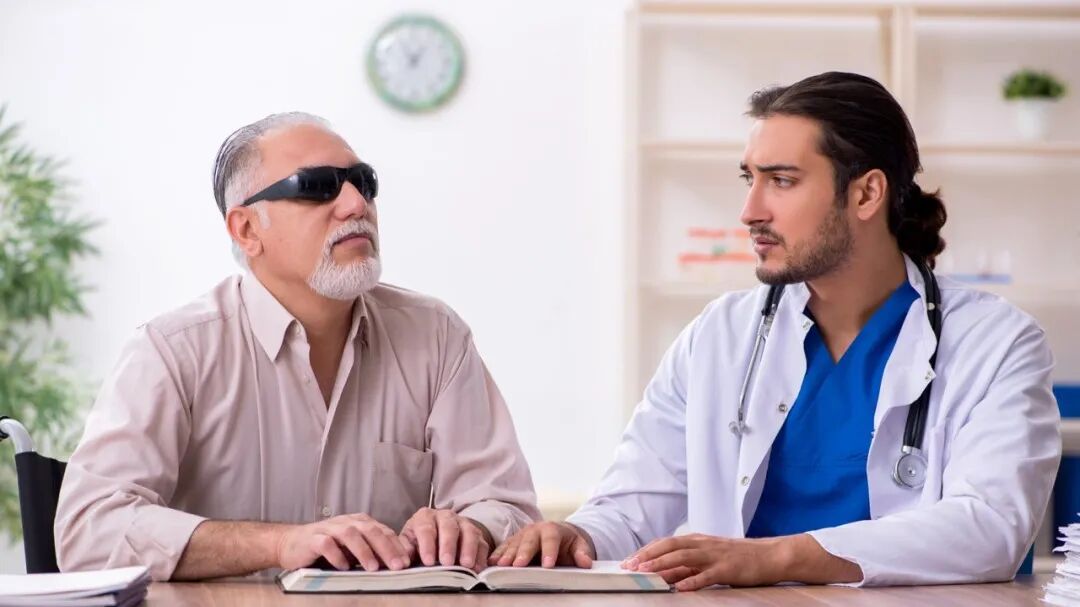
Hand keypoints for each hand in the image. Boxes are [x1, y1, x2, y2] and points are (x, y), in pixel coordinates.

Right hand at [275, 513, 410, 571]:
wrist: (292, 543)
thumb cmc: (327, 547)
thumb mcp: (353, 548)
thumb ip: (372, 551)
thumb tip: (397, 564)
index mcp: (360, 523)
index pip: (383, 531)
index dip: (396, 546)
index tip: (408, 563)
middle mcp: (347, 522)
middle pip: (370, 530)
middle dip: (386, 548)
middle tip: (398, 565)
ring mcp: (329, 528)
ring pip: (350, 534)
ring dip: (364, 551)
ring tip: (374, 568)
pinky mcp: (313, 538)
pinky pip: (326, 544)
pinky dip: (336, 555)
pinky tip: (344, 567)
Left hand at [400, 508, 490, 571]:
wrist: (438, 535)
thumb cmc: (420, 541)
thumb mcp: (409, 542)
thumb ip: (405, 550)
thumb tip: (401, 562)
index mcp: (425, 517)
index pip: (426, 528)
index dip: (427, 545)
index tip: (428, 561)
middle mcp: (445, 517)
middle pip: (449, 527)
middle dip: (448, 545)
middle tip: (447, 562)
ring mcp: (463, 524)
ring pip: (469, 532)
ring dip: (468, 549)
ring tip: (466, 565)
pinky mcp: (477, 535)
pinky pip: (482, 544)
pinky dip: (481, 556)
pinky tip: (477, 568)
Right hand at [489, 521, 593, 568]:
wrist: (559, 533)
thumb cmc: (568, 542)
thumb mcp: (579, 545)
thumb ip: (583, 553)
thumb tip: (586, 562)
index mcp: (552, 529)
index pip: (551, 539)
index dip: (549, 552)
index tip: (548, 565)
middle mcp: (535, 529)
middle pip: (529, 541)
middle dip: (523, 553)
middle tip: (518, 565)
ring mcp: (523, 534)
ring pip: (514, 544)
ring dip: (507, 555)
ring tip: (501, 566)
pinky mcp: (514, 540)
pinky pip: (504, 547)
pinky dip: (498, 555)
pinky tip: (491, 563)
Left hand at [621, 534, 788, 590]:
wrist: (770, 555)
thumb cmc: (738, 558)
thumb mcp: (709, 557)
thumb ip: (688, 565)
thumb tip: (664, 575)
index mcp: (697, 540)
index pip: (666, 542)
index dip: (646, 550)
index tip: (629, 560)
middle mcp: (703, 545)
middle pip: (670, 546)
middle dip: (648, 556)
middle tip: (630, 566)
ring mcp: (715, 556)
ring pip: (684, 557)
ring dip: (663, 565)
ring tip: (647, 573)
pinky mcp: (727, 569)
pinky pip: (707, 575)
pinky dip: (693, 581)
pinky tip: (681, 588)